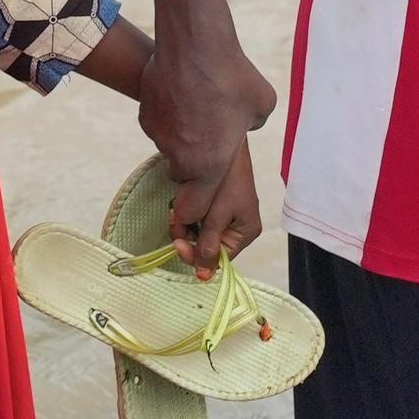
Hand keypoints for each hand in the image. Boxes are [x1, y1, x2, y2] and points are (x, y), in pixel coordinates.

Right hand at [139, 38, 275, 272]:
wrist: (195, 44)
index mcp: (211, 165)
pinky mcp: (145, 117)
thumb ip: (250, 128)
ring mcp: (159, 137)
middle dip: (193, 167)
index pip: (194, 210)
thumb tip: (243, 125)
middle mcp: (181, 158)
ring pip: (169, 149)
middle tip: (208, 140)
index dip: (197, 212)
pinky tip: (181, 95)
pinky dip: (169, 118)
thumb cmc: (233, 77)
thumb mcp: (260, 108)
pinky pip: (158, 127)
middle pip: (182, 177)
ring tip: (197, 108)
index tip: (202, 202)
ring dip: (182, 139)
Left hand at [173, 140, 262, 277]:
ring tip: (175, 208)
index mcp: (244, 233)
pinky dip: (184, 213)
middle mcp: (235, 228)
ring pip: (196, 233)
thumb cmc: (226, 178)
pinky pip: (194, 218)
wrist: (220, 142)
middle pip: (205, 246)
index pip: (218, 257)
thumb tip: (204, 276)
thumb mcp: (217, 215)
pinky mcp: (210, 205)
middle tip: (174, 221)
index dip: (196, 255)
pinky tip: (178, 202)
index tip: (177, 245)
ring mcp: (222, 216)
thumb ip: (208, 243)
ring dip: (182, 224)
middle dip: (187, 236)